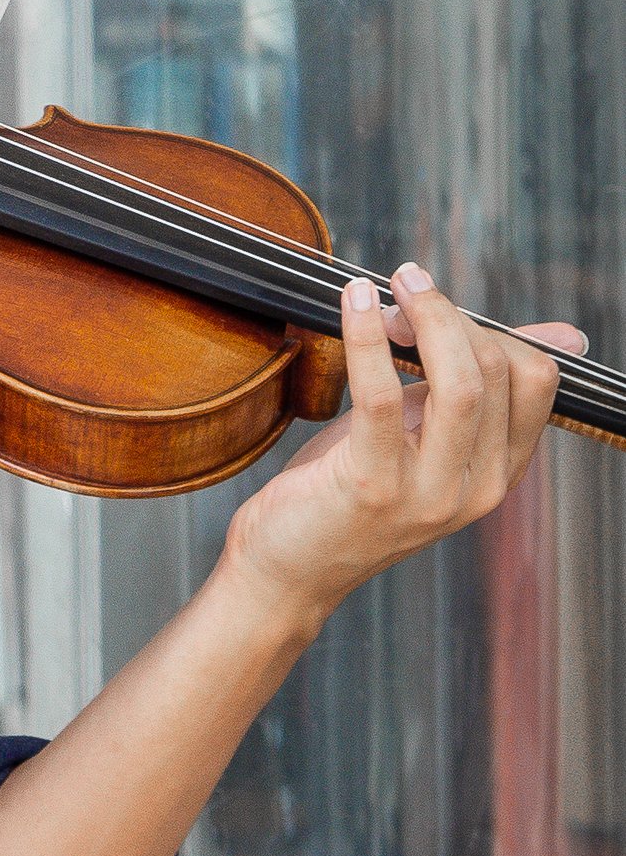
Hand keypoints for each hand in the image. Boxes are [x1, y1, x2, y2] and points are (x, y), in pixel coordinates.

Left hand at [221, 265, 579, 635]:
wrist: (288, 569)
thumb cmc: (350, 493)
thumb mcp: (426, 434)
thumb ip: (478, 386)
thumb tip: (567, 336)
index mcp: (499, 472)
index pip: (536, 380)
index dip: (491, 327)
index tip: (435, 307)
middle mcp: (477, 489)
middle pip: (498, 371)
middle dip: (447, 316)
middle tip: (402, 289)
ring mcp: (429, 494)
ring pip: (461, 382)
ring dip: (424, 317)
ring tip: (384, 286)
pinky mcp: (373, 487)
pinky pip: (381, 393)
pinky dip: (366, 336)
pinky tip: (353, 303)